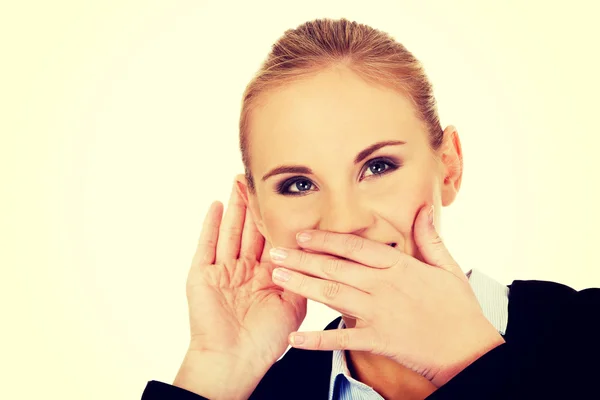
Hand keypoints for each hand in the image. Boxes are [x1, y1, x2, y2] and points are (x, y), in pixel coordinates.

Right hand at [177, 180, 306, 395]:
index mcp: (266, 276)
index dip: (277, 217)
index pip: (273, 239)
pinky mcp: (202, 275)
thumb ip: (301, 276)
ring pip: (230, 231)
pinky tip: (216, 205)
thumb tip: (315, 251)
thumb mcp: (293, 304)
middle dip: (254, 205)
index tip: (284, 194)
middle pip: (250, 229)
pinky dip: (211, 225)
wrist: (235, 360)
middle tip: (257, 177)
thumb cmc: (265, 339)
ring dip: (234, 207)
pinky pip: (207, 245)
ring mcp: (223, 271)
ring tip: (238, 181)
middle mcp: (244, 269)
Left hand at [268, 204, 504, 386]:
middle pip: (335, 268)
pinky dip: (316, 340)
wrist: (469, 350)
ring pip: (332, 295)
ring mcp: (379, 313)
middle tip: (275, 253)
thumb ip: (429, 238)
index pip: (355, 247)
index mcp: (399, 266)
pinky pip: (342, 339)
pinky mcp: (377, 340)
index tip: (302, 235)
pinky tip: (295, 339)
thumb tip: (423, 208)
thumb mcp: (448, 267)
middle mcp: (384, 286)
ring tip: (278, 278)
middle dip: (302, 259)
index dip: (326, 240)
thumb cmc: (459, 308)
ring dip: (302, 286)